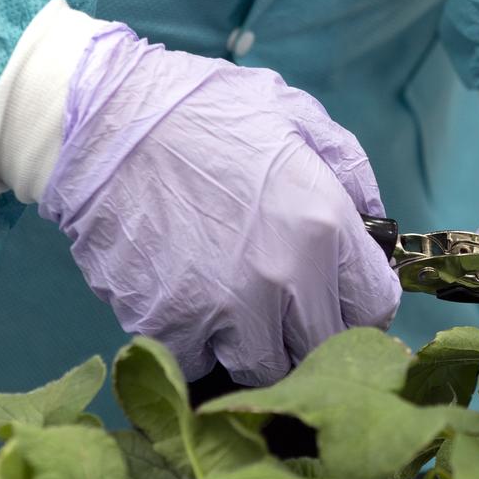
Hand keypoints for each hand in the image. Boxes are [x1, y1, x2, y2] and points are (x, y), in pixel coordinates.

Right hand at [38, 25, 400, 384]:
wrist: (103, 118)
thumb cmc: (205, 109)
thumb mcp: (299, 118)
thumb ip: (352, 175)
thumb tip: (375, 227)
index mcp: (323, 225)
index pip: (375, 308)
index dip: (362, 303)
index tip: (344, 297)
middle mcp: (281, 278)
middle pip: (323, 349)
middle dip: (314, 332)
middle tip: (292, 308)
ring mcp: (222, 309)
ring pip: (264, 369)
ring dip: (259, 346)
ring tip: (240, 305)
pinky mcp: (165, 325)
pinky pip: (199, 360)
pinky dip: (199, 343)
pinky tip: (191, 300)